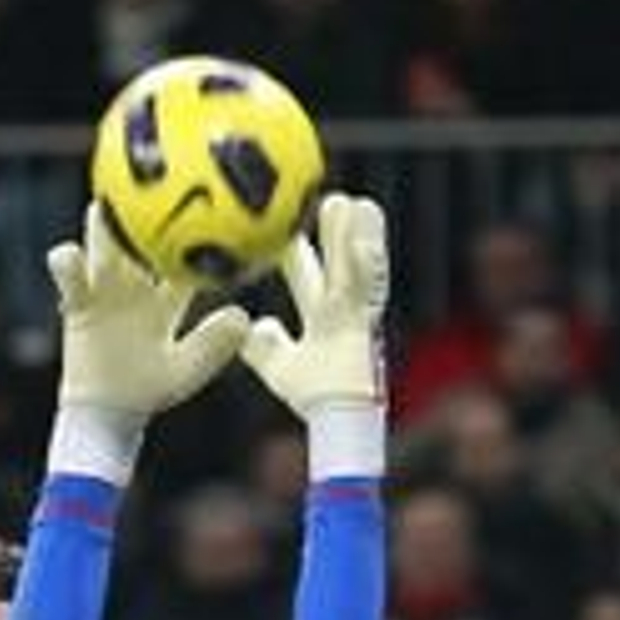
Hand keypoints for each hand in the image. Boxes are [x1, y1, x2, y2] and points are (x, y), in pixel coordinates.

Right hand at [47, 203, 249, 415]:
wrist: (111, 411)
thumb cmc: (151, 390)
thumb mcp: (187, 370)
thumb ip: (212, 345)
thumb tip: (243, 317)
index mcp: (166, 293)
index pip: (186, 253)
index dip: (199, 227)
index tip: (214, 195)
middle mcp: (137, 283)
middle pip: (143, 235)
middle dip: (148, 205)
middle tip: (159, 168)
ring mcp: (106, 289)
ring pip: (105, 247)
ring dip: (103, 224)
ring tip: (104, 199)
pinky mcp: (78, 302)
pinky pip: (71, 279)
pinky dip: (66, 265)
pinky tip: (66, 255)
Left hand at [243, 192, 387, 418]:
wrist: (338, 422)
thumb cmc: (315, 399)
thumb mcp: (282, 368)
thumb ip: (265, 348)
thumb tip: (252, 328)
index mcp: (323, 317)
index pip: (306, 274)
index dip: (296, 249)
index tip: (286, 222)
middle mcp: (341, 312)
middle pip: (335, 260)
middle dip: (334, 231)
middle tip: (331, 198)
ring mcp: (355, 316)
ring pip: (353, 267)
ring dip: (353, 237)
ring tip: (352, 203)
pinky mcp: (366, 326)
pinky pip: (367, 289)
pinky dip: (367, 263)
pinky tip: (363, 239)